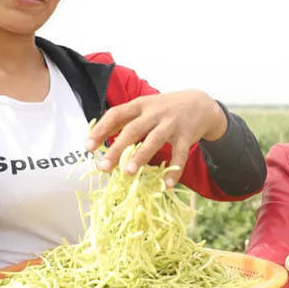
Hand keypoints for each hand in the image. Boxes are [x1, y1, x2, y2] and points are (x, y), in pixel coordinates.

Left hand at [85, 90, 227, 186]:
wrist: (200, 103)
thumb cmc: (166, 109)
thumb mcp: (145, 107)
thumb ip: (125, 120)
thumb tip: (98, 138)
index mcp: (140, 105)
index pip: (116, 114)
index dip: (101, 129)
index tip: (88, 147)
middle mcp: (155, 112)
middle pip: (133, 130)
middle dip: (117, 149)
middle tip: (104, 167)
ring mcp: (171, 123)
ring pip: (154, 140)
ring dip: (140, 157)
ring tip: (128, 173)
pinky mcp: (186, 135)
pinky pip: (180, 154)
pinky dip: (174, 170)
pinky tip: (167, 184)